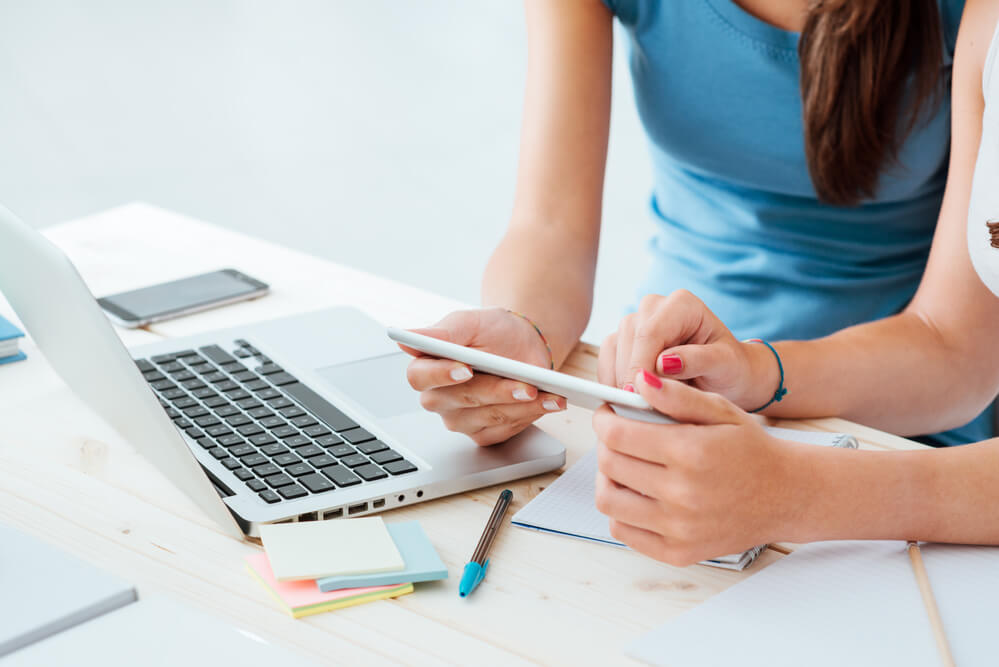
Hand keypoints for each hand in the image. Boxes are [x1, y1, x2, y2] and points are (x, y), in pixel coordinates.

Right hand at [401, 307, 565, 445]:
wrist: (522, 343)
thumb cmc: (492, 331)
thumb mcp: (470, 322)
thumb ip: (443, 332)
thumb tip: (407, 340)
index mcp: (426, 368)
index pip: (421, 377)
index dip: (441, 374)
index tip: (465, 368)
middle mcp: (439, 399)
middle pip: (461, 400)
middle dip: (496, 391)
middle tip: (524, 385)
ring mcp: (461, 420)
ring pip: (488, 417)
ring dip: (520, 405)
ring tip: (544, 392)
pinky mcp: (485, 433)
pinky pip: (505, 429)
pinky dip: (530, 415)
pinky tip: (549, 402)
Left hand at [591, 369, 805, 565]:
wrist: (787, 496)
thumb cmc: (752, 450)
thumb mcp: (721, 410)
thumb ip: (677, 396)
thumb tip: (640, 380)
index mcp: (690, 452)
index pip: (618, 435)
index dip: (604, 419)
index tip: (606, 413)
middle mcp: (682, 493)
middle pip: (609, 464)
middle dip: (605, 444)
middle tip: (617, 436)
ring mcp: (679, 528)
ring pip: (609, 500)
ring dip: (607, 478)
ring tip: (622, 465)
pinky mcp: (678, 552)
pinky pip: (624, 531)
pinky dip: (621, 510)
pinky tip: (636, 494)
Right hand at [598, 290, 778, 410]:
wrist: (728, 378)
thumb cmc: (730, 369)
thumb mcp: (725, 366)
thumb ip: (698, 360)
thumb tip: (663, 363)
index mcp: (681, 304)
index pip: (649, 333)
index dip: (640, 365)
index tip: (638, 396)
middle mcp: (654, 307)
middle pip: (627, 340)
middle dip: (632, 376)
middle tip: (643, 408)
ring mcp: (635, 322)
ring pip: (613, 349)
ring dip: (622, 381)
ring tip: (646, 404)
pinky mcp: (622, 341)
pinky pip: (606, 360)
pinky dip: (613, 382)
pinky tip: (632, 400)